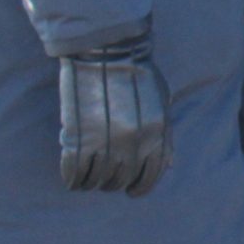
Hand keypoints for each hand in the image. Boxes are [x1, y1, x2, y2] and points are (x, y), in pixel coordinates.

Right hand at [59, 38, 173, 195]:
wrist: (107, 52)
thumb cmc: (138, 75)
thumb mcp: (162, 103)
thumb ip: (165, 135)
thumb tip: (170, 165)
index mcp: (157, 134)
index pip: (151, 176)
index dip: (140, 188)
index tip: (131, 191)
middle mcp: (134, 143)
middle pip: (122, 179)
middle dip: (114, 183)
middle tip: (106, 179)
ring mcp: (105, 142)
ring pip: (98, 180)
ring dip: (93, 183)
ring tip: (89, 179)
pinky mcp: (78, 137)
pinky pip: (75, 172)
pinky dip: (73, 180)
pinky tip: (73, 179)